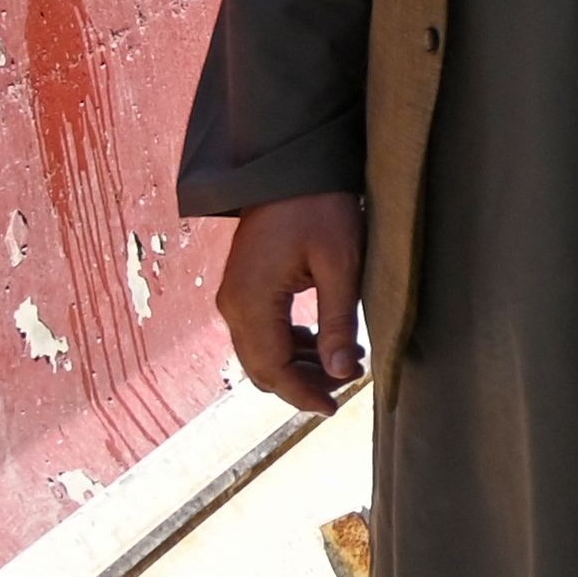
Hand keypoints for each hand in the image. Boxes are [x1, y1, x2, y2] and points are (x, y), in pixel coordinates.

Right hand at [212, 193, 370, 411]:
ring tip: (342, 364)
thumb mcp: (340, 265)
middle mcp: (233, 305)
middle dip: (301, 384)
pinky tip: (322, 342)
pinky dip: (289, 345)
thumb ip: (338, 322)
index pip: (273, 369)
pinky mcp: (244, 288)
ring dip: (297, 366)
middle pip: (261, 367)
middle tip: (344, 388)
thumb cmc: (319, 208)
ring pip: (260, 352)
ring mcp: (235, 296)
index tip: (334, 408)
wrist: (289, 168)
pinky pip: (261, 332)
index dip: (303, 394)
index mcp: (251, 303)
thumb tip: (340, 373)